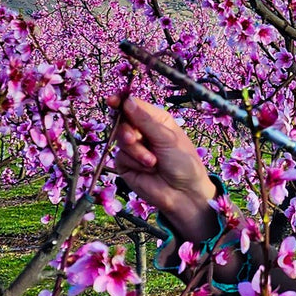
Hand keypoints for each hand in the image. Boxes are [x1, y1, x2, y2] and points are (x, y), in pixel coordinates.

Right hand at [111, 95, 219, 241]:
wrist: (184, 194)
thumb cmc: (183, 163)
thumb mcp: (167, 138)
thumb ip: (145, 121)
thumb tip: (127, 101)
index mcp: (157, 121)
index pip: (135, 106)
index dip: (122, 102)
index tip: (112, 101)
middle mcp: (144, 132)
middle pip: (123, 122)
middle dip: (128, 131)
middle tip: (134, 139)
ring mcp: (134, 149)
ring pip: (120, 140)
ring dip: (137, 152)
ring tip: (153, 163)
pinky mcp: (127, 165)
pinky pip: (120, 157)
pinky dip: (134, 163)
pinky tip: (148, 170)